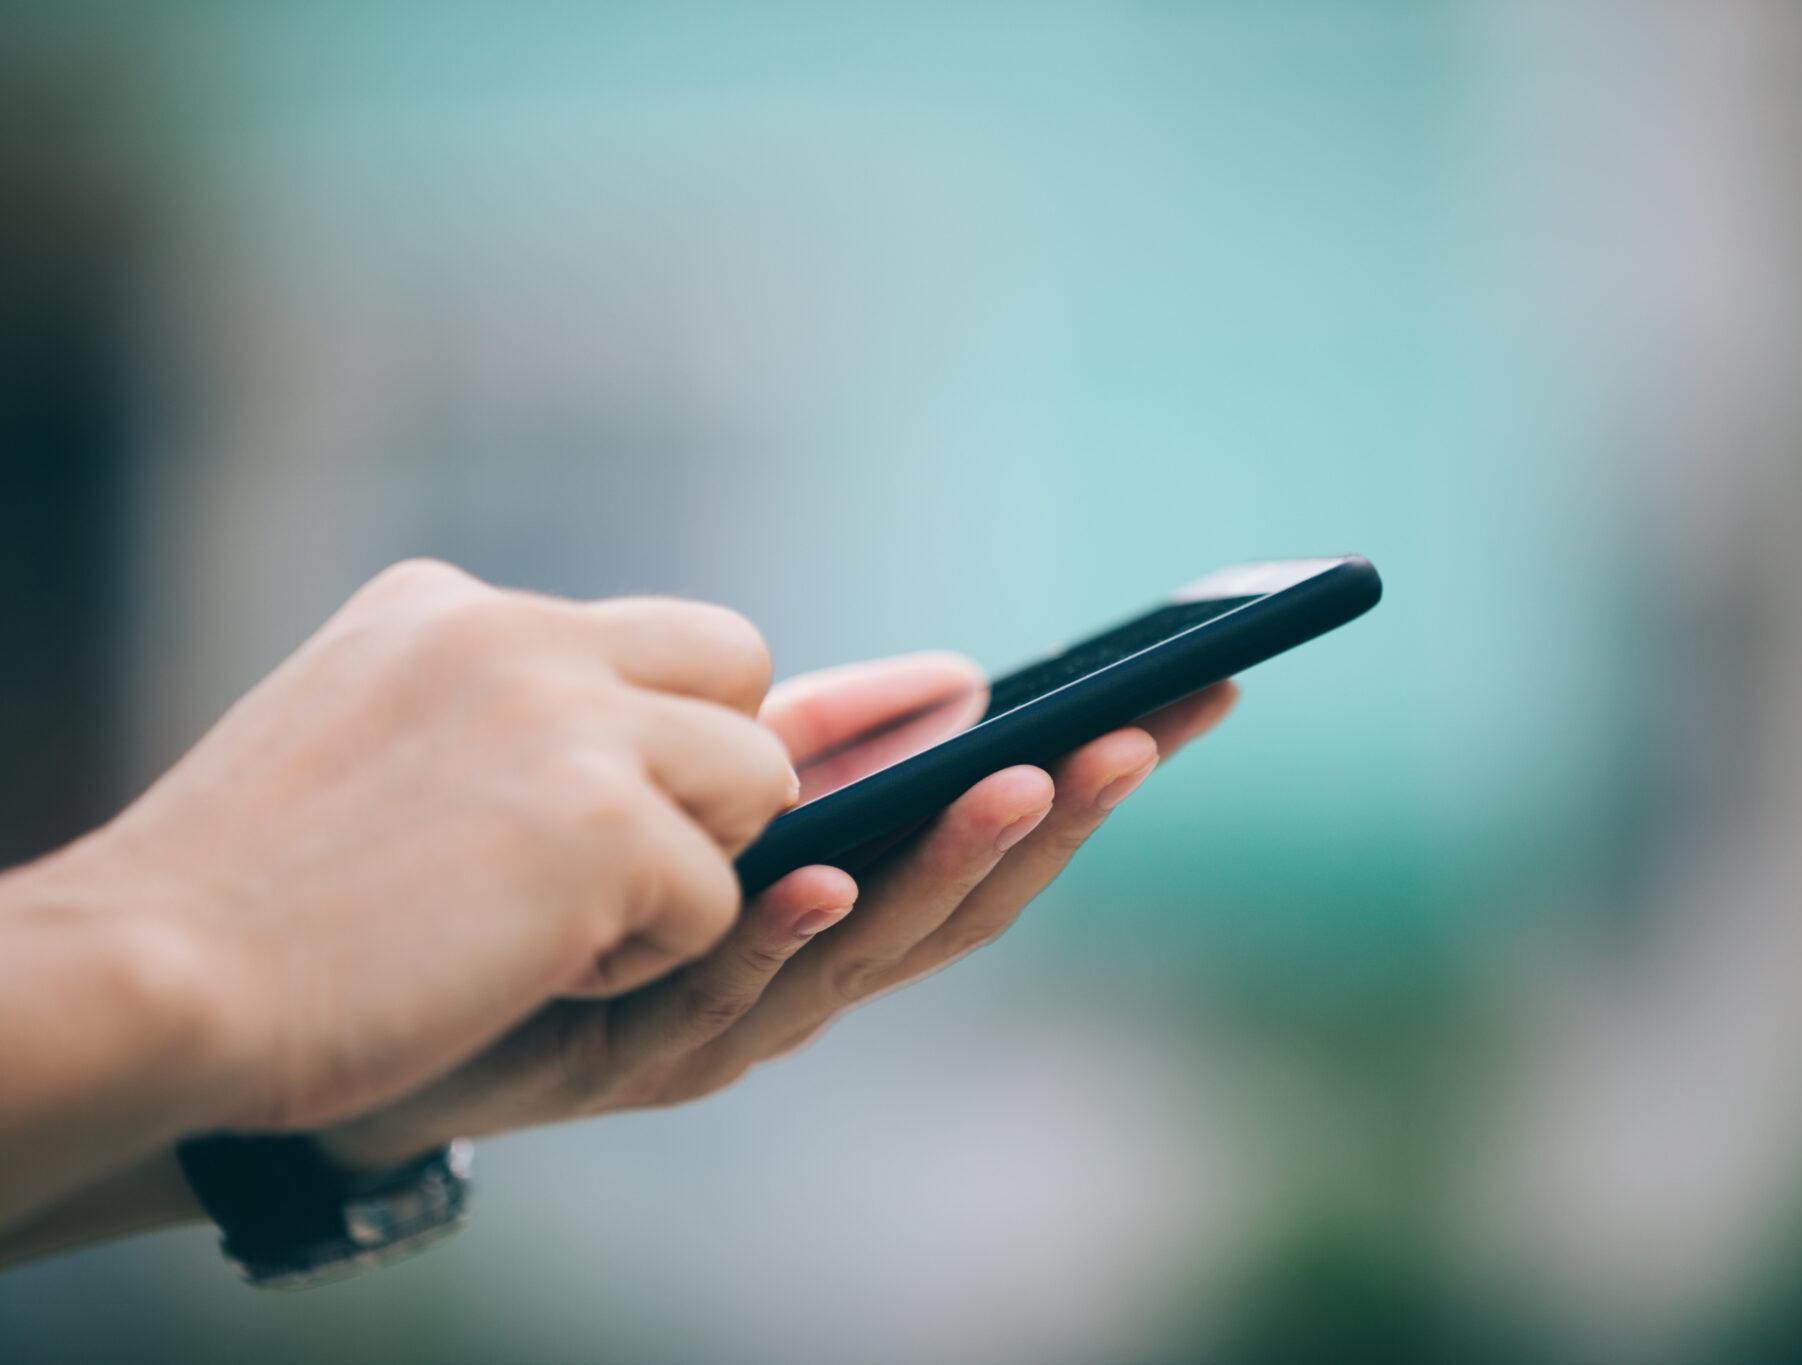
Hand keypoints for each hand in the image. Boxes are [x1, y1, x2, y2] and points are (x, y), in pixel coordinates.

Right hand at [49, 560, 797, 1134]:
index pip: (645, 637)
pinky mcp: (609, 828)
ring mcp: (574, 723)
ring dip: (687, 867)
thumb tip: (614, 738)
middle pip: (739, 669)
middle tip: (614, 865)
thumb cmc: (245, 898)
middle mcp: (524, 634)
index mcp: (452, 606)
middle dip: (710, 773)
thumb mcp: (357, 736)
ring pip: (758, 776)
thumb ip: (480, 712)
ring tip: (561, 925)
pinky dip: (645, 957)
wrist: (157, 978)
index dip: (651, 732)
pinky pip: (718, 899)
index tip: (577, 816)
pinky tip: (531, 970)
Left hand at [314, 656, 1238, 1168]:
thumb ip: (827, 743)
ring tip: (1023, 781)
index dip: (1093, 778)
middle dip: (1061, 823)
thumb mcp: (710, 792)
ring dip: (949, 866)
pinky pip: (715, 991)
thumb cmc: (562, 883)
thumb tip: (959, 674)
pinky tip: (821, 868)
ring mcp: (726, 1023)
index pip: (991, 845)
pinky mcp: (625, 1049)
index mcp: (839, 912)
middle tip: (1142, 733)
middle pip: (963, 909)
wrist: (364, 989)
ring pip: (864, 955)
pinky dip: (778, 936)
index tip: (1194, 694)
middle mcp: (805, 980)